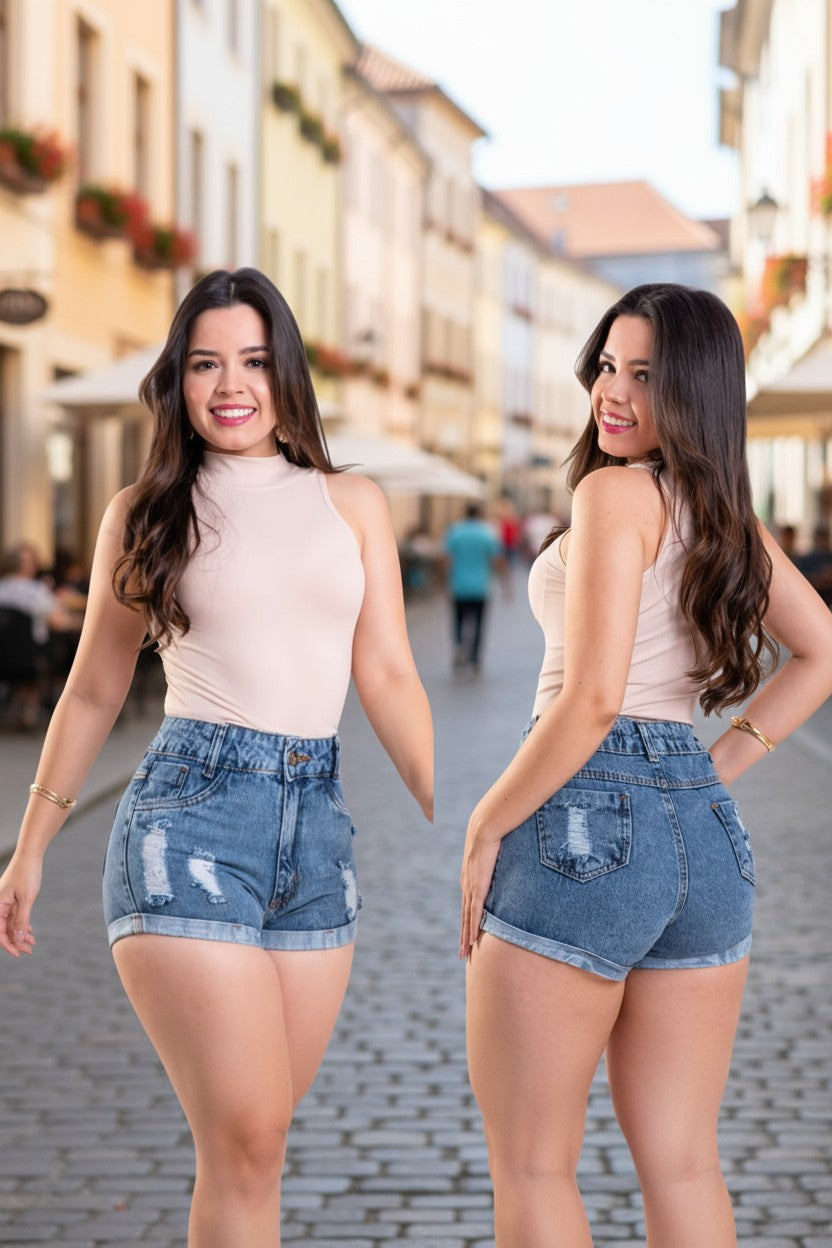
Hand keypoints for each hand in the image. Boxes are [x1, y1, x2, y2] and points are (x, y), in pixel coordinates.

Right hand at [0, 853, 41, 957]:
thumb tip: (18, 939)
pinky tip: (29, 931)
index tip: (19, 954)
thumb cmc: (27, 874)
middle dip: (16, 941)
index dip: (8, 945)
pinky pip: (14, 915)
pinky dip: (22, 924)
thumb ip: (21, 919)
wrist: (30, 855)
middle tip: (30, 950)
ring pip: (10, 923)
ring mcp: (5, 902)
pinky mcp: (12, 898)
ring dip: (20, 933)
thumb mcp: (26, 899)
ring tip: (32, 943)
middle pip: (4, 929)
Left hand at [459, 817, 501, 958]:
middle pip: (465, 917)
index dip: (467, 922)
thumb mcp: (495, 853)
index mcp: (470, 879)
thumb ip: (499, 863)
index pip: (468, 906)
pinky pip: (475, 913)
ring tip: (464, 954)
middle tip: (462, 954)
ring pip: (467, 920)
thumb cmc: (492, 835)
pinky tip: (472, 940)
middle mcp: (467, 886)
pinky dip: (473, 928)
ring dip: (466, 938)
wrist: (485, 826)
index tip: (467, 936)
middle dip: (463, 936)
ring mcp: (471, 888)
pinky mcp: (478, 887)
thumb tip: (507, 862)